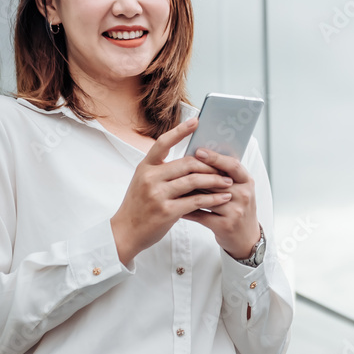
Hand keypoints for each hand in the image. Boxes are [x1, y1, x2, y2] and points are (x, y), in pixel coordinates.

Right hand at [110, 118, 233, 265]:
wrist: (125, 232)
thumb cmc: (139, 206)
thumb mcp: (144, 182)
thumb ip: (163, 171)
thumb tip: (193, 161)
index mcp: (145, 167)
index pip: (163, 143)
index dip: (180, 131)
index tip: (196, 121)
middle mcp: (150, 178)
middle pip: (186, 163)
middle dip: (209, 165)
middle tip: (224, 167)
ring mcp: (157, 194)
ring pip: (193, 181)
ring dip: (214, 181)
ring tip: (228, 182)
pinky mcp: (166, 211)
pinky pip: (195, 201)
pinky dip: (212, 198)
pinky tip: (223, 197)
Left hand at [180, 147, 258, 258]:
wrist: (246, 238)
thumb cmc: (237, 208)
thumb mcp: (238, 189)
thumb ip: (224, 175)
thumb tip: (199, 156)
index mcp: (247, 181)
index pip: (232, 165)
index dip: (215, 157)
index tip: (198, 151)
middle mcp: (244, 195)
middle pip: (216, 180)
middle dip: (196, 174)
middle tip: (177, 167)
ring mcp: (235, 211)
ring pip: (206, 197)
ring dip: (188, 192)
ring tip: (172, 185)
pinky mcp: (225, 226)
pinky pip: (201, 215)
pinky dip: (186, 210)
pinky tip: (175, 206)